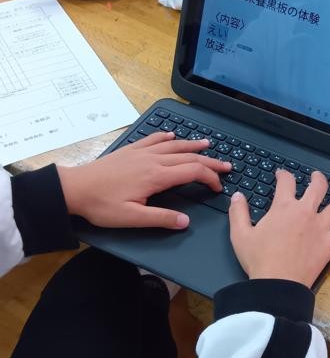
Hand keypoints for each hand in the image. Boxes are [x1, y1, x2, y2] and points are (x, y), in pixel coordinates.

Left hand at [58, 132, 231, 228]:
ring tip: (207, 144)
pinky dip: (166, 137)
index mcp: (156, 176)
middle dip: (210, 161)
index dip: (210, 178)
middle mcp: (152, 160)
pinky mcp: (129, 151)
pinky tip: (171, 136)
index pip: (192, 172)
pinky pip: (152, 139)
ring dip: (192, 145)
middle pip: (188, 157)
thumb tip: (185, 221)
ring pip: (173, 145)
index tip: (218, 187)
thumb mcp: (132, 218)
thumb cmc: (101, 205)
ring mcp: (140, 153)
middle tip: (226, 165)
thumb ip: (161, 219)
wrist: (75, 188)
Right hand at [229, 169, 329, 286]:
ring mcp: (321, 227)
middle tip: (317, 177)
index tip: (282, 174)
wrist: (277, 283)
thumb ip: (238, 212)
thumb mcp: (240, 234)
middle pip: (317, 188)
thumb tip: (237, 196)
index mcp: (283, 207)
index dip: (283, 175)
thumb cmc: (258, 259)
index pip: (286, 183)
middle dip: (317, 179)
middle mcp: (306, 212)